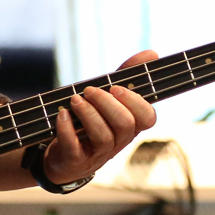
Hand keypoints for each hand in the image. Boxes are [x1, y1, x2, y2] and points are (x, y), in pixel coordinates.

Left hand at [41, 50, 158, 184]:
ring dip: (87, 113)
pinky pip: (74, 148)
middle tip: (89, 90)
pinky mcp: (75, 161)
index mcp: (130, 126)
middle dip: (107, 103)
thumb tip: (152, 54)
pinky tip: (62, 115)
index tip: (117, 88)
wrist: (64, 158)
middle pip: (125, 125)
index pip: (148, 118)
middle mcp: (118, 141)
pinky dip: (66, 129)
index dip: (135, 102)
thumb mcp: (108, 99)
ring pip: (103, 136)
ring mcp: (98, 153)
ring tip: (74, 99)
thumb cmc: (91, 122)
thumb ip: (127, 76)